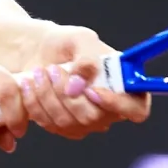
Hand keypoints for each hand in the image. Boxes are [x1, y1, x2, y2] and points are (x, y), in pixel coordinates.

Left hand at [16, 24, 151, 139]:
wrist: (41, 51)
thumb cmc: (68, 43)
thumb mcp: (81, 39)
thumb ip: (87, 59)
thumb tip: (79, 86)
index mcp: (125, 87)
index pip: (136, 110)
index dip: (118, 105)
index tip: (93, 91)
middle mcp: (110, 110)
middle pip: (93, 118)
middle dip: (66, 93)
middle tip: (53, 70)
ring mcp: (87, 123)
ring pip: (68, 122)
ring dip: (47, 95)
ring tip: (40, 72)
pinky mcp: (64, 128)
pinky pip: (49, 124)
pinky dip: (36, 103)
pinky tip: (31, 85)